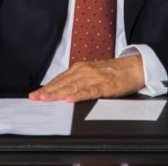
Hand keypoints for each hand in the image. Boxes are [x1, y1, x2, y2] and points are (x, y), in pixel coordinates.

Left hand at [28, 55, 144, 102]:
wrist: (133, 67)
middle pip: (62, 83)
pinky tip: (70, 99)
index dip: (47, 87)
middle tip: (34, 98)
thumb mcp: (92, 73)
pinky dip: (79, 95)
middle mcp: (85, 71)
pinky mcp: (105, 85)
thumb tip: (62, 91)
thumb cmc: (112, 72)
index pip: (59, 79)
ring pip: (72, 87)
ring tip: (46, 99)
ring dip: (58, 93)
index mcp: (80, 68)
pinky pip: (90, 91)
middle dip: (47, 91)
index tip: (35, 94)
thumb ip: (78, 80)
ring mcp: (94, 78)